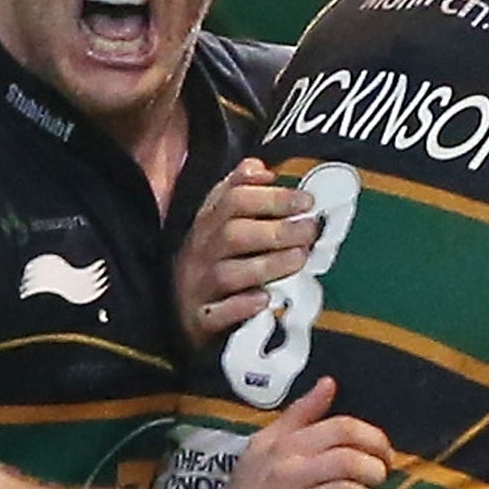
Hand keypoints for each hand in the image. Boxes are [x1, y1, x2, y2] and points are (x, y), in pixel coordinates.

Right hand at [175, 158, 315, 348]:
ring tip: (300, 259)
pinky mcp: (200, 320)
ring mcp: (198, 286)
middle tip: (310, 230)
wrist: (178, 316)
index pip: (232, 199)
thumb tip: (261, 168)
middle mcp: (200, 252)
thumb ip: (238, 192)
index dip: (271, 197)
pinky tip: (265, 299)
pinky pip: (217, 314)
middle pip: (233, 233)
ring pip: (228, 273)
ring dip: (267, 264)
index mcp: (207, 224)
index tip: (306, 200)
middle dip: (276, 230)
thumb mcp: (218, 224)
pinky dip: (240, 307)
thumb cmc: (211, 262)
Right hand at [203, 376, 393, 488]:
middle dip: (375, 470)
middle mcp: (288, 472)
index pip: (342, 428)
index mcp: (287, 446)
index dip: (374, 438)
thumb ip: (301, 415)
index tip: (384, 454)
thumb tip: (329, 382)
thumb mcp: (267, 444)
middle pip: (349, 460)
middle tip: (378, 480)